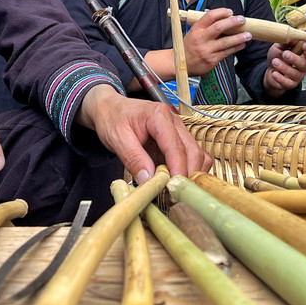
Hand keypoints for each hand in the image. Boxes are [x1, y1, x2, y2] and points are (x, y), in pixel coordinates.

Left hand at [78, 85, 210, 182]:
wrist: (109, 109)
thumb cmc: (112, 118)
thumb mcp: (117, 138)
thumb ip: (133, 158)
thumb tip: (148, 180)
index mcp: (159, 115)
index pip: (175, 146)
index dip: (178, 169)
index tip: (175, 188)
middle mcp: (173, 121)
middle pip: (192, 151)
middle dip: (187, 174)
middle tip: (176, 195)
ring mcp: (177, 131)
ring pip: (196, 155)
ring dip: (190, 174)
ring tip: (175, 191)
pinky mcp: (176, 141)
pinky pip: (190, 157)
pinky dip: (187, 171)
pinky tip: (175, 182)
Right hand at [183, 8, 250, 75]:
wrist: (179, 64)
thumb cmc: (188, 48)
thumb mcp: (193, 33)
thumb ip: (206, 27)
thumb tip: (224, 20)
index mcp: (196, 30)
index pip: (210, 16)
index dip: (221, 12)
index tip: (230, 12)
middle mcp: (201, 39)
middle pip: (219, 27)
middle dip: (233, 22)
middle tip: (242, 20)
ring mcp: (207, 50)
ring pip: (226, 42)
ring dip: (239, 37)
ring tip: (248, 34)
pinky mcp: (212, 60)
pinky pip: (227, 52)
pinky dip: (236, 47)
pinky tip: (241, 44)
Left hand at [263, 41, 305, 96]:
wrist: (270, 71)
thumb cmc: (278, 56)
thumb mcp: (279, 46)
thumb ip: (285, 41)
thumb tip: (291, 35)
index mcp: (303, 54)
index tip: (304, 44)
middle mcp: (303, 65)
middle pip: (304, 63)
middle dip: (295, 58)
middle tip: (285, 54)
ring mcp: (298, 76)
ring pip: (295, 73)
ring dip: (284, 67)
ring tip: (275, 62)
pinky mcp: (291, 84)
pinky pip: (287, 83)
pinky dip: (280, 78)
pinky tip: (274, 73)